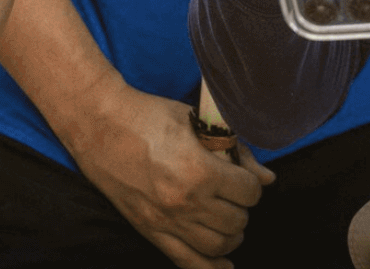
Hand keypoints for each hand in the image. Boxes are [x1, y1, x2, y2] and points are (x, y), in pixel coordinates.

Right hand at [67, 82, 273, 268]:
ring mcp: (165, 221)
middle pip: (237, 221)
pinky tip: (224, 266)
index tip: (245, 176)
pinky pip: (186, 262)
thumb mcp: (198, 124)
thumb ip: (237, 152)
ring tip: (228, 218)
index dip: (253, 183)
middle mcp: (185, 202)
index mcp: (200, 171)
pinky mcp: (149, 231)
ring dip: (231, 234)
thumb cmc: (150, 117)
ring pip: (217, 246)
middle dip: (243, 207)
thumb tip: (269, 178)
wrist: (101, 126)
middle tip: (234, 194)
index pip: (250, 192)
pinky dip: (210, 268)